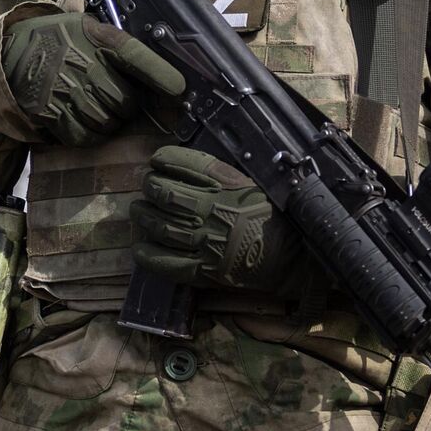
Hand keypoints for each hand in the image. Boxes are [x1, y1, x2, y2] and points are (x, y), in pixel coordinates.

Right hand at [1, 13, 183, 145]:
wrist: (12, 51)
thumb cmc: (59, 40)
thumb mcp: (88, 29)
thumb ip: (118, 45)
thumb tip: (161, 74)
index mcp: (97, 38)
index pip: (135, 55)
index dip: (160, 74)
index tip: (179, 89)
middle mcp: (82, 63)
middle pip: (125, 101)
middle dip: (127, 106)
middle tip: (118, 100)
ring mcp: (65, 90)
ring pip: (106, 121)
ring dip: (108, 121)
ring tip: (98, 109)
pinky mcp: (50, 112)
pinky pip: (83, 135)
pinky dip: (89, 134)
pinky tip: (83, 120)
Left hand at [130, 146, 306, 293]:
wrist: (292, 258)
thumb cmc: (273, 219)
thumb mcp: (253, 186)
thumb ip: (222, 176)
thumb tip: (186, 166)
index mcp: (230, 188)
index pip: (189, 165)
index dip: (167, 160)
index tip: (156, 160)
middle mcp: (215, 212)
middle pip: (168, 194)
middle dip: (150, 187)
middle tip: (145, 186)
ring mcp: (207, 242)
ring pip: (163, 226)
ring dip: (144, 217)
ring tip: (138, 211)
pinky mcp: (205, 271)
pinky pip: (169, 263)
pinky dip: (150, 256)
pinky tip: (139, 249)